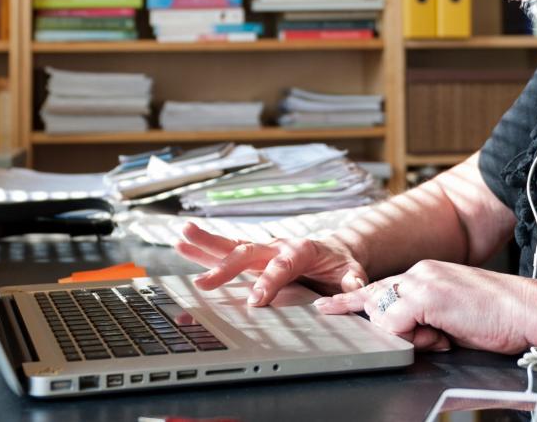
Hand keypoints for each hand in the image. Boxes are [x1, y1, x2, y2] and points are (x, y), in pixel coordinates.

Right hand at [175, 222, 368, 306]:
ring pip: (232, 246)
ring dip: (206, 244)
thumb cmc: (341, 265)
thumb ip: (352, 280)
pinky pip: (227, 252)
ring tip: (182, 235)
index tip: (255, 300)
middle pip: (249, 252)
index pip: (283, 265)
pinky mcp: (254, 256)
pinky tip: (182, 245)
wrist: (336, 252)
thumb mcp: (352, 272)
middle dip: (226, 268)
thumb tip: (354, 286)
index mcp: (302, 249)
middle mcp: (278, 245)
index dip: (269, 281)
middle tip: (204, 283)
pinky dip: (205, 250)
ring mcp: (263, 250)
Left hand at [314, 261, 536, 354]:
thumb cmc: (499, 317)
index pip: (381, 287)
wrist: (527, 310)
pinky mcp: (426, 295)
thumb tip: (412, 335)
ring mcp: (421, 281)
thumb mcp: (453, 318)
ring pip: (383, 314)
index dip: (353, 301)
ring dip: (408, 335)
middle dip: (377, 322)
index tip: (328, 307)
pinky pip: (395, 323)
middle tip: (387, 327)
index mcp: (426, 274)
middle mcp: (419, 272)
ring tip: (444, 335)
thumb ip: (427, 320)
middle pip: (376, 299)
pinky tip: (441, 334)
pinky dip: (413, 337)